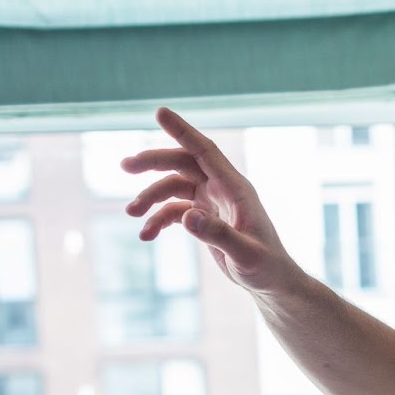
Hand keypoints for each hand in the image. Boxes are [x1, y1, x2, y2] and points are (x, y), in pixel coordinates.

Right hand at [122, 107, 300, 293]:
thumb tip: (187, 217)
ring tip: (131, 213)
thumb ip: (219, 235)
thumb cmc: (265, 266)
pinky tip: (146, 234)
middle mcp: (222, 190)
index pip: (206, 152)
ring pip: (173, 186)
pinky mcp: (204, 218)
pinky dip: (158, 219)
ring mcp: (211, 202)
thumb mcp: (245, 254)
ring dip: (150, 196)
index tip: (160, 112)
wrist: (270, 282)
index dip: (183, 131)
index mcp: (236, 189)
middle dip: (154, 161)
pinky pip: (174, 210)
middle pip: (182, 163)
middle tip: (125, 165)